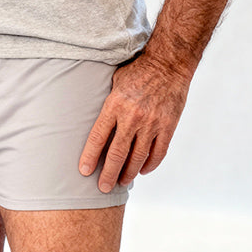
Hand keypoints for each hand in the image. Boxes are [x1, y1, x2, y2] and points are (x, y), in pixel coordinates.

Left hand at [78, 55, 190, 192]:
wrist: (168, 63)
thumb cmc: (138, 70)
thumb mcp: (115, 81)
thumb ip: (108, 102)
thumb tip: (96, 120)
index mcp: (115, 104)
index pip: (99, 137)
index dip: (90, 156)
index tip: (84, 171)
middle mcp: (132, 117)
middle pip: (117, 153)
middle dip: (108, 174)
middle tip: (102, 188)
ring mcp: (152, 123)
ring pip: (137, 158)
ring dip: (128, 173)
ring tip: (121, 182)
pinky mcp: (168, 126)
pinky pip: (157, 153)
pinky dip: (149, 165)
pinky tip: (142, 171)